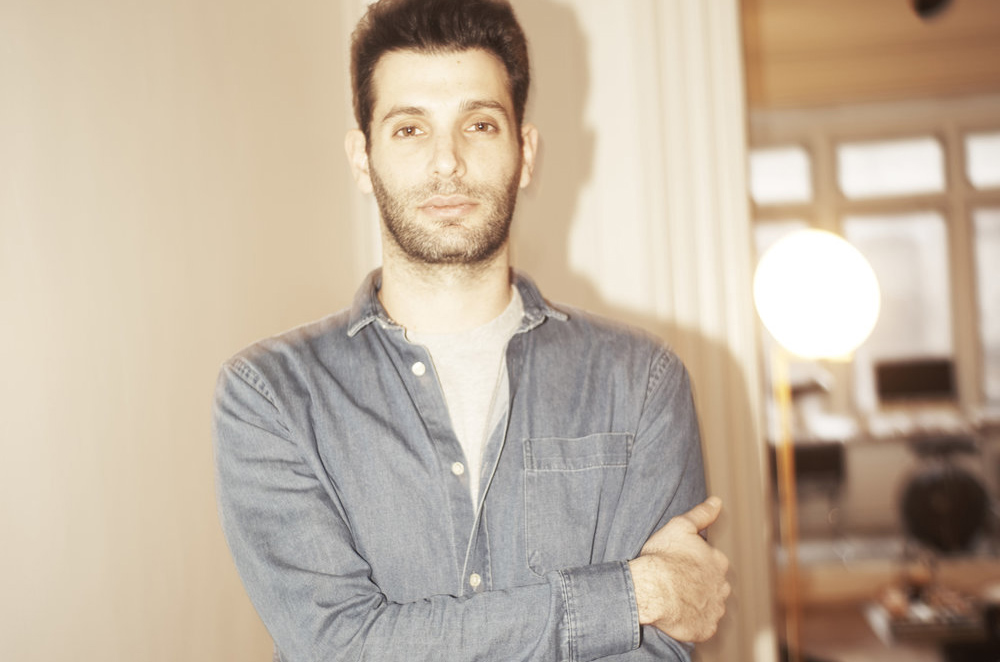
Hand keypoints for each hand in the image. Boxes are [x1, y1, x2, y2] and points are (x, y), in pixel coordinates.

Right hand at [627, 496, 730, 641]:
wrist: (651, 589)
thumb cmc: (663, 557)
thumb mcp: (680, 527)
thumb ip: (701, 514)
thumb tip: (717, 501)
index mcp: (718, 562)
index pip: (713, 564)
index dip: (695, 565)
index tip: (680, 566)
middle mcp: (722, 586)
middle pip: (715, 586)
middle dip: (701, 585)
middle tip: (678, 584)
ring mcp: (715, 609)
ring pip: (711, 607)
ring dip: (699, 604)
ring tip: (676, 600)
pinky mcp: (706, 629)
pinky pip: (703, 627)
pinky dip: (694, 623)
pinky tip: (679, 615)